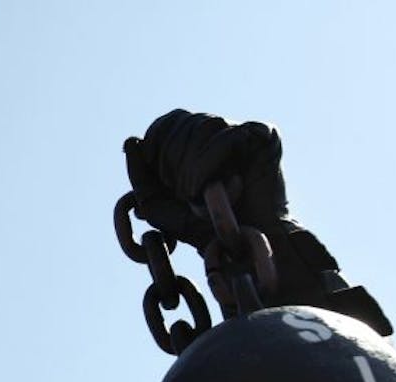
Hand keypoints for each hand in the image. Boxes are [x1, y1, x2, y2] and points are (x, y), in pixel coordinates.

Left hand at [124, 109, 287, 248]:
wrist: (243, 246)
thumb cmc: (202, 228)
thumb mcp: (158, 204)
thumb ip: (140, 174)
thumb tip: (131, 141)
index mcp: (197, 141)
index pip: (168, 122)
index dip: (156, 145)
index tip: (162, 180)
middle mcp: (221, 131)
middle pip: (182, 124)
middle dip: (172, 164)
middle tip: (186, 195)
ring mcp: (244, 130)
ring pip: (203, 126)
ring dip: (191, 169)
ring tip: (199, 196)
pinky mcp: (265, 135)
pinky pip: (225, 137)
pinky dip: (209, 167)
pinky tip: (216, 189)